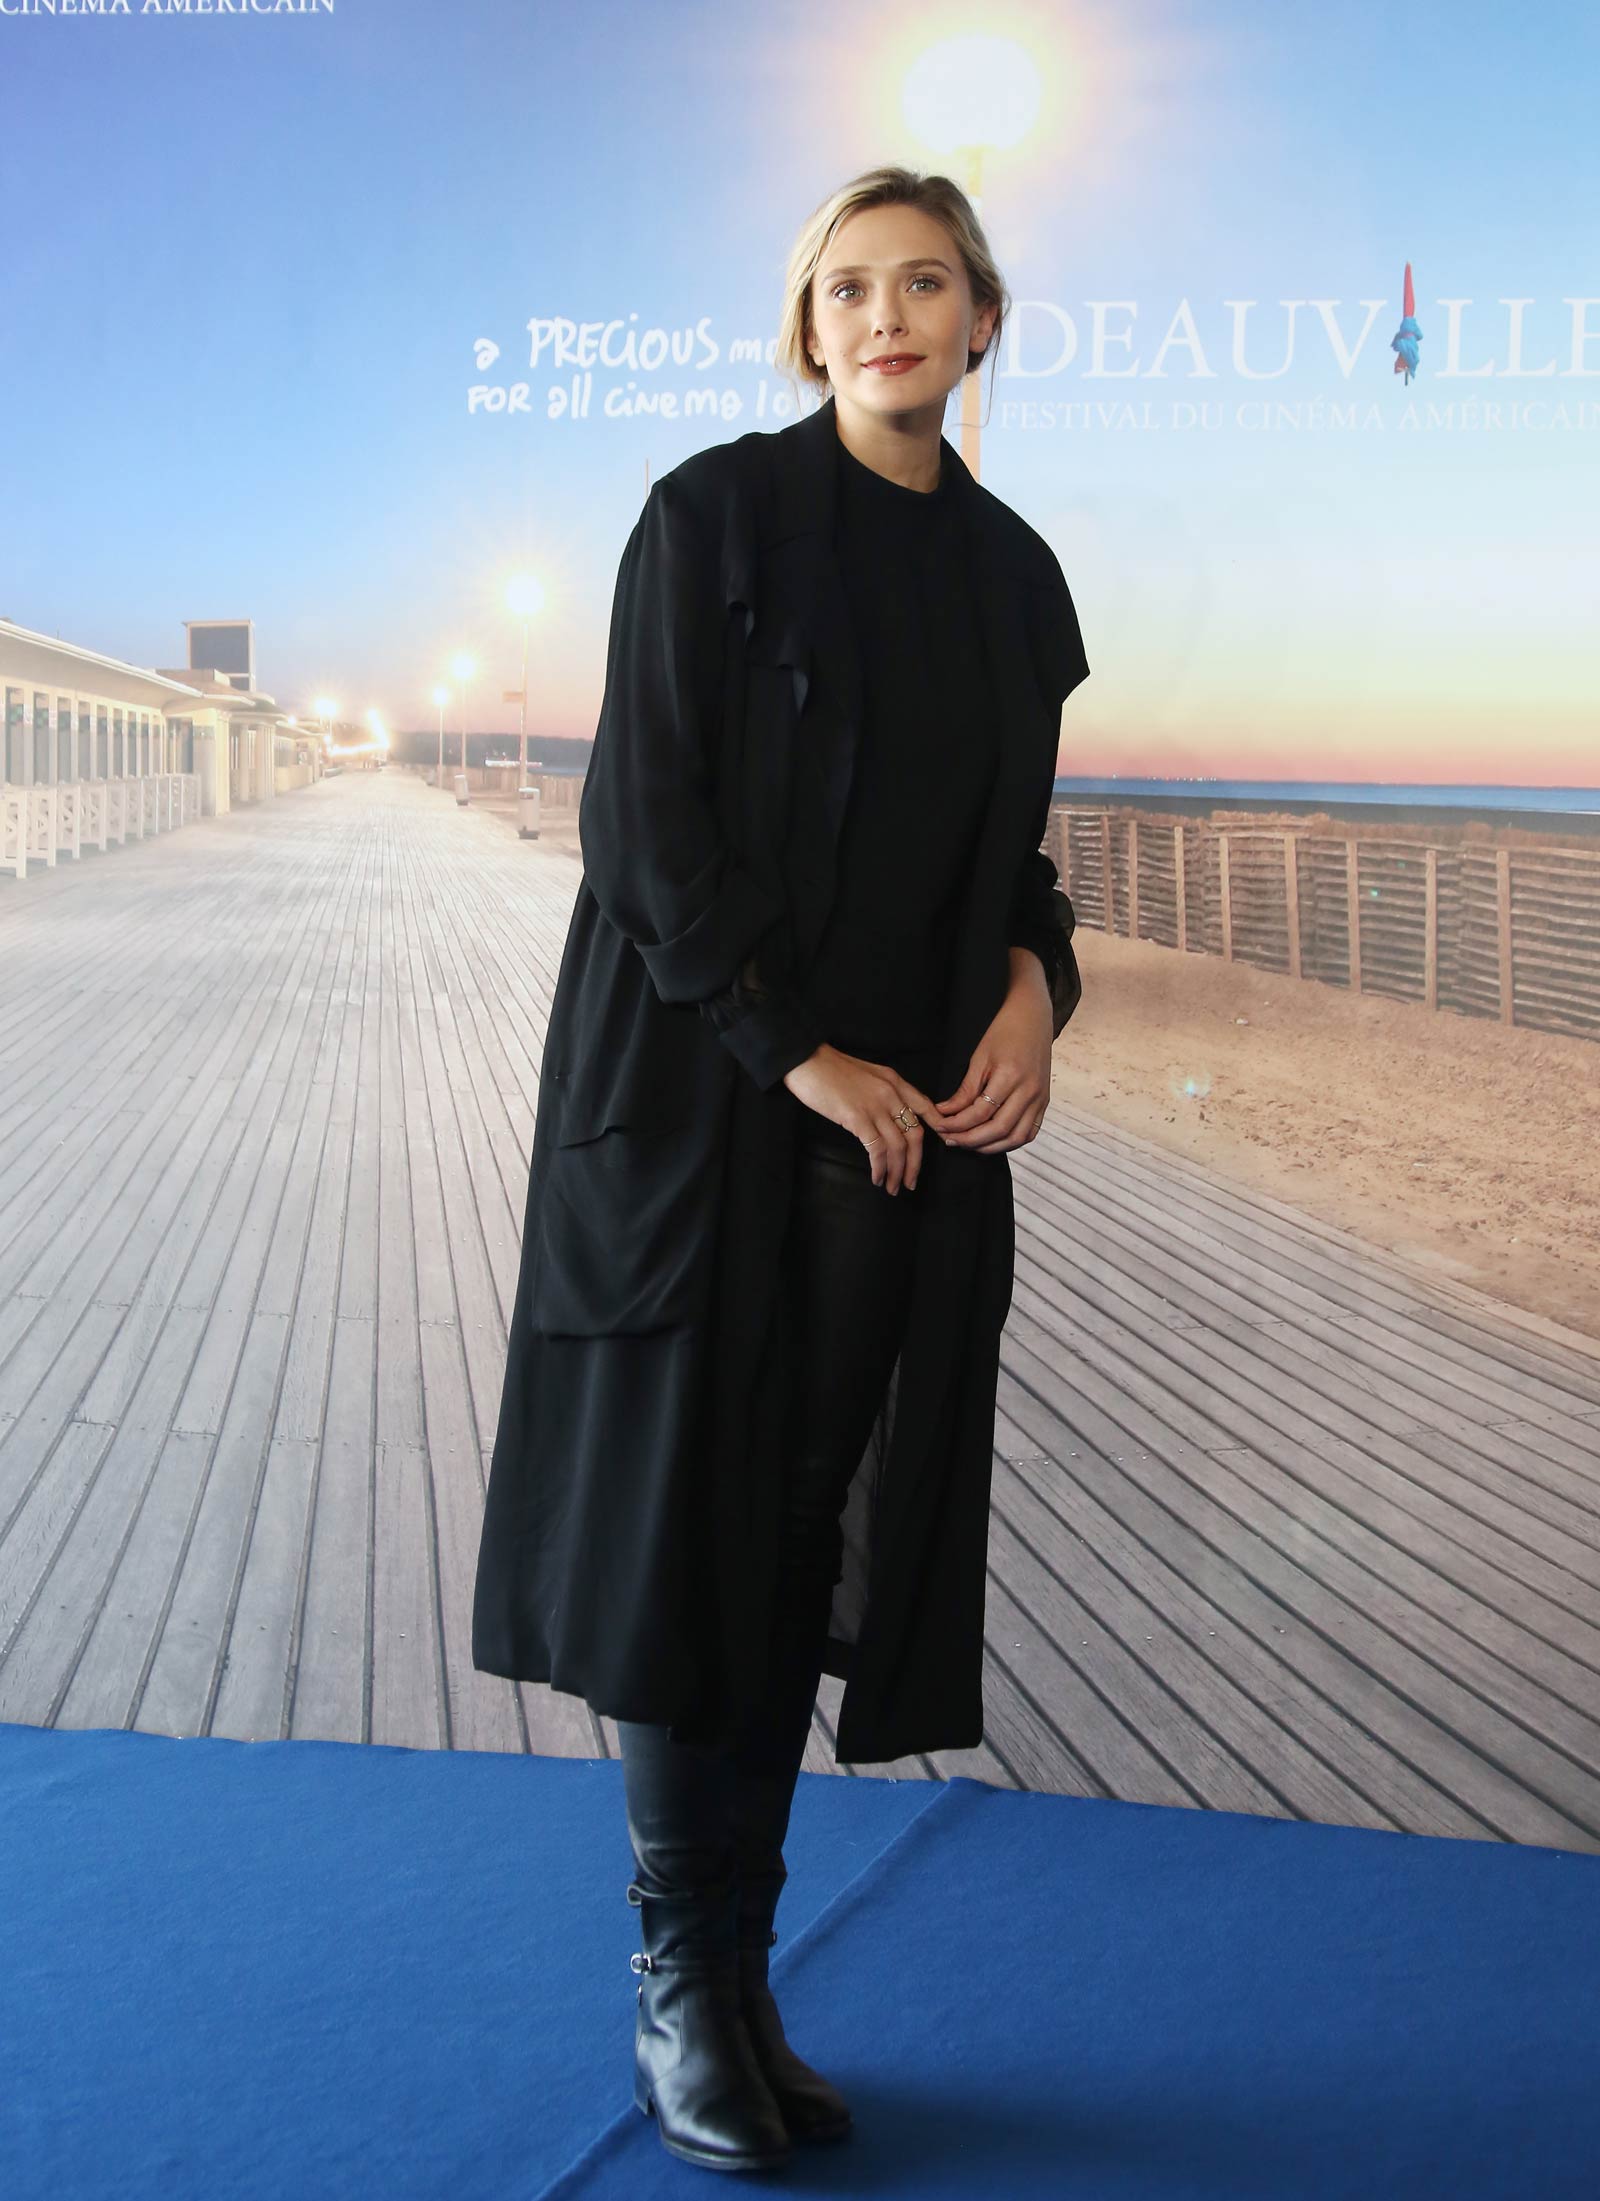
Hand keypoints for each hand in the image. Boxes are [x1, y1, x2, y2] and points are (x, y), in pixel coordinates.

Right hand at [781, 1044, 939, 1194]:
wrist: (806, 1060)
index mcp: (894, 1081)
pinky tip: (876, 1177)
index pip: (925, 1107)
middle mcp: (891, 1094)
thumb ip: (882, 1093)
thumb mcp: (866, 1075)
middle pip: (915, 1135)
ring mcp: (875, 1106)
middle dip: (915, 1163)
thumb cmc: (830, 1069)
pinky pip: (877, 1149)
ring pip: (898, 1147)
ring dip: (897, 1172)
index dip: (937, 1128)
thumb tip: (888, 1119)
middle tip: (910, 1182)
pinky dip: (880, 1168)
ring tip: (892, 1187)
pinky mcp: (857, 1118)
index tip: (942, 1145)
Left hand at [932, 953, 1053, 1153]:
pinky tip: (992, 1141)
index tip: (939, 1126)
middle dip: (969, 1140)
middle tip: (949, 1140)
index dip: (956, 1124)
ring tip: (967, 1144)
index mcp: (1011, 1076)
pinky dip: (1010, 1142)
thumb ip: (965, 1089)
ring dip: (990, 1146)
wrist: (1033, 1018)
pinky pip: (1029, 1133)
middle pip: (998, 1129)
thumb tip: (945, 1112)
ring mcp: (1040, 1099)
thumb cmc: (1004, 1032)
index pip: (980, 1112)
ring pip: (1015, 1137)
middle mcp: (1029, 1091)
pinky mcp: (1044, 1103)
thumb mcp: (979, 1057)